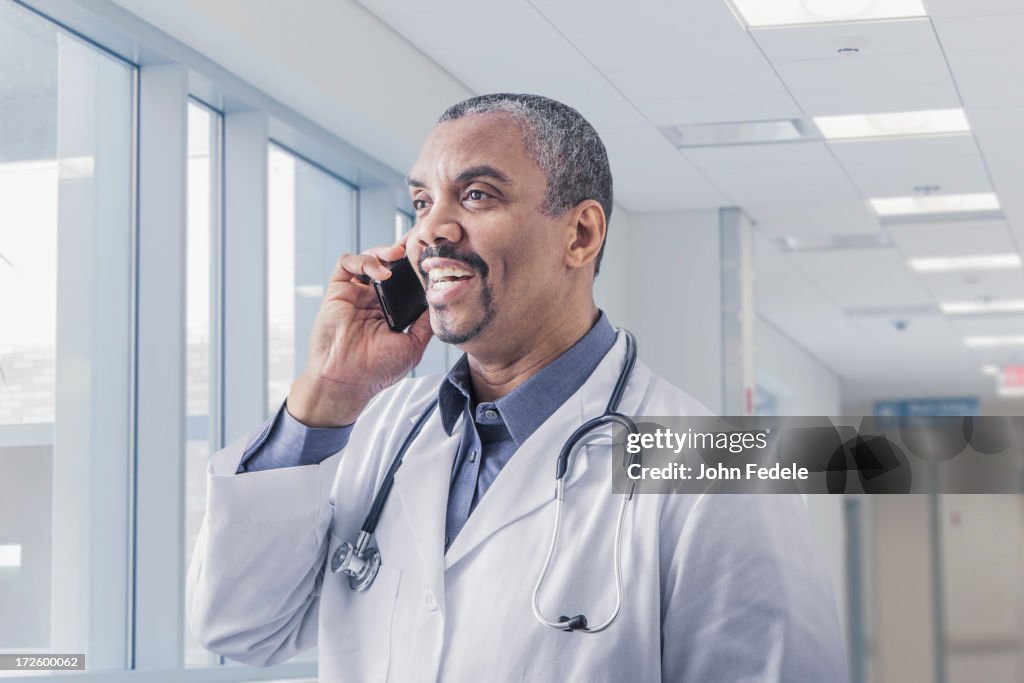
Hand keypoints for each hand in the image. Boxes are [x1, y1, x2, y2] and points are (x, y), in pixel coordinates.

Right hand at [287, 241, 431, 426]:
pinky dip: (364, 260)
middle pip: (390, 264)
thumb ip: (426, 323)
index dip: (416, 267)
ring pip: (370, 258)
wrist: (347, 381)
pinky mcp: (337, 291)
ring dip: (385, 251)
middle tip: (417, 244)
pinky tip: (380, 272)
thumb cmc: (377, 370)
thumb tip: (442, 301)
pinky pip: (347, 263)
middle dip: (403, 252)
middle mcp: (374, 299)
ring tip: (398, 254)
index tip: (432, 256)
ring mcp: (356, 294)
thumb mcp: (413, 345)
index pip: (406, 281)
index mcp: (391, 310)